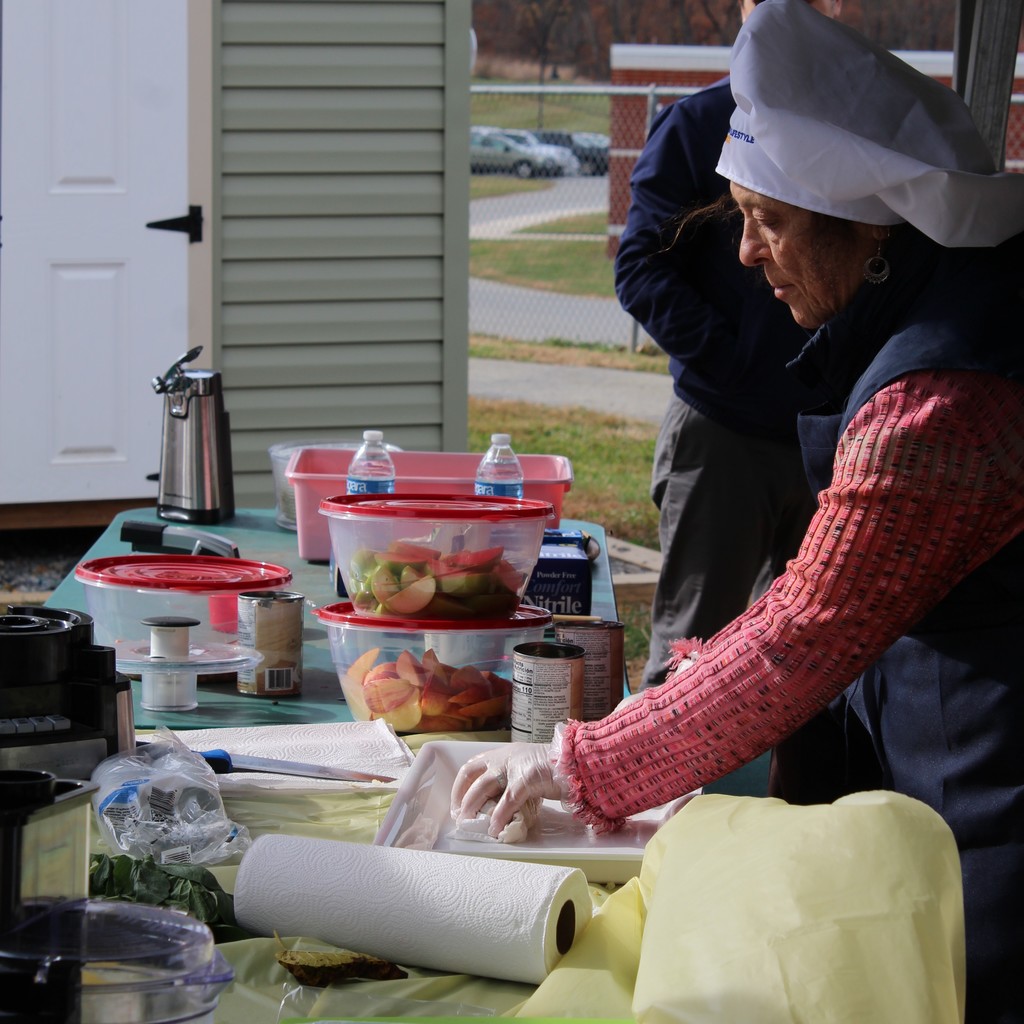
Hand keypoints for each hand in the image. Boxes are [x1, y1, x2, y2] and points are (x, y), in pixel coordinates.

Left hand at [450, 741, 567, 838]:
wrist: (576, 760)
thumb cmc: (554, 768)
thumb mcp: (526, 769)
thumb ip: (511, 782)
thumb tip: (498, 806)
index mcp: (503, 753)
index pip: (472, 766)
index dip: (460, 785)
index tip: (457, 802)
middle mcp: (504, 757)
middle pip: (471, 775)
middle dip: (461, 796)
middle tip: (459, 815)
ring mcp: (515, 767)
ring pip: (483, 787)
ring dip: (472, 806)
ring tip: (469, 822)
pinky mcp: (526, 779)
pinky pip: (507, 801)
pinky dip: (499, 816)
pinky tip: (495, 829)